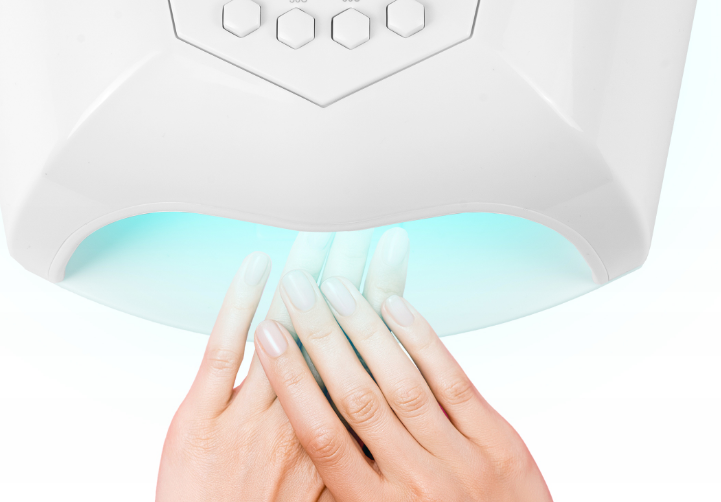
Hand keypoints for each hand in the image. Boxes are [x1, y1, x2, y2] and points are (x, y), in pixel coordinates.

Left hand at [156, 228, 409, 500]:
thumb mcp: (324, 488)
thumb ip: (348, 439)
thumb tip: (375, 389)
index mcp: (332, 439)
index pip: (367, 352)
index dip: (381, 300)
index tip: (393, 255)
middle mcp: (295, 422)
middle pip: (331, 332)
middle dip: (348, 275)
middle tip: (365, 228)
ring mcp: (246, 417)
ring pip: (283, 331)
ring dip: (303, 278)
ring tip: (324, 233)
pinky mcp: (199, 417)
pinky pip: (223, 349)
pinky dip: (240, 304)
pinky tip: (259, 265)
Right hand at [255, 273, 552, 501]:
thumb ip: (346, 488)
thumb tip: (306, 429)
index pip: (321, 435)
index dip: (291, 380)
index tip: (267, 335)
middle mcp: (415, 486)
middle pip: (356, 397)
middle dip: (320, 337)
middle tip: (297, 288)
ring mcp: (461, 462)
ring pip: (402, 382)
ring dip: (365, 328)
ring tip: (338, 285)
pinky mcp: (499, 445)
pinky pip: (454, 382)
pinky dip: (423, 341)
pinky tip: (397, 304)